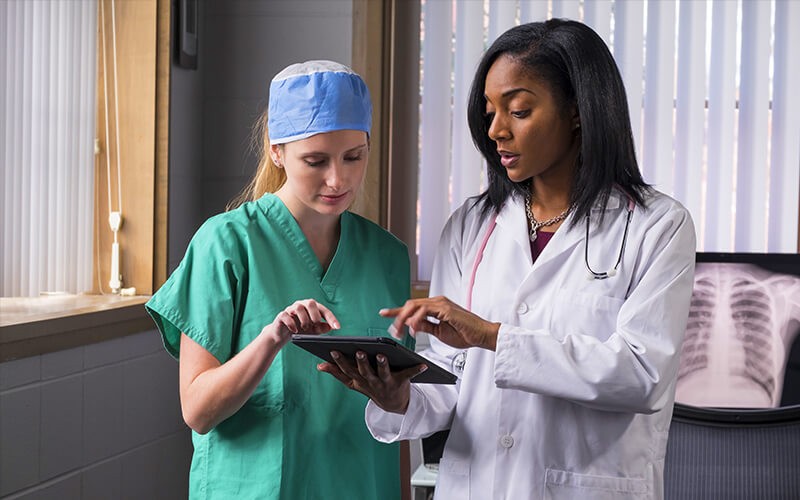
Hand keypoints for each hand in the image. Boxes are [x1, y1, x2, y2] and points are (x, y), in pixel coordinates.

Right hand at [263, 299, 339, 346]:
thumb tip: (330, 327)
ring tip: (305, 328)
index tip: (337, 327)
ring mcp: (291, 309)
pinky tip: (295, 330)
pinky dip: (292, 324)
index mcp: (312, 308)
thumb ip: (321, 328)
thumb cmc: (300, 330)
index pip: (323, 310)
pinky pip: (286, 315)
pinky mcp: (282, 315)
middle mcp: (302, 305)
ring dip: (304, 320)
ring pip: (299, 308)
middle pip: (311, 303)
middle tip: (315, 325)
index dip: (331, 318)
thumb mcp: (313, 331)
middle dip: (315, 315)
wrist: (282, 335)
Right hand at [318, 351, 424, 413]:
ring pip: (383, 373)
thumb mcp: (353, 383)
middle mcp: (371, 383)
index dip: (339, 362)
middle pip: (365, 372)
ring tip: (382, 354)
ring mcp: (385, 384)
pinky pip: (408, 375)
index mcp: (359, 381)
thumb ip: (337, 373)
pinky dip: (416, 369)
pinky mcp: (400, 382)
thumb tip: (320, 365)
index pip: (347, 371)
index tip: (333, 351)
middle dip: (361, 362)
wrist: (393, 404)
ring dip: (382, 364)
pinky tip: (423, 364)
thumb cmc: (371, 387)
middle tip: (358, 351)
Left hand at [380, 296, 499, 349]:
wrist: (482, 335)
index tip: (383, 313)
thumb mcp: (439, 332)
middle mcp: (437, 302)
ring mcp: (441, 304)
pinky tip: (413, 329)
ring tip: (400, 332)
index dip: (397, 311)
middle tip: (393, 331)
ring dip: (404, 319)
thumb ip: (425, 327)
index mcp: (435, 307)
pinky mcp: (446, 309)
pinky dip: (416, 320)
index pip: (412, 307)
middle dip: (398, 317)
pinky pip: (425, 311)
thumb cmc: (465, 334)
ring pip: (414, 306)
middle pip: (410, 305)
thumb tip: (410, 325)